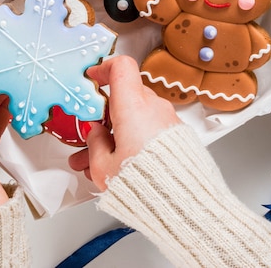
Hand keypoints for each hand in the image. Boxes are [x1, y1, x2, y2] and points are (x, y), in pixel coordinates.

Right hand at [68, 55, 180, 190]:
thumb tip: (95, 134)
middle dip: (104, 115)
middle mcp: (154, 108)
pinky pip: (151, 129)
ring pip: (137, 117)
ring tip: (97, 161)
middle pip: (126, 96)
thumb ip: (95, 144)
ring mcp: (167, 121)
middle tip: (89, 134)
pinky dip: (134, 139)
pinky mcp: (177, 136)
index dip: (104, 68)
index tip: (92, 78)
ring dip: (117, 132)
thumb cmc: (145, 185)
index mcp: (133, 107)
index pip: (121, 67)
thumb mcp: (103, 166)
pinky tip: (122, 163)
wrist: (182, 203)